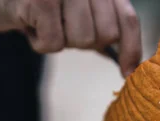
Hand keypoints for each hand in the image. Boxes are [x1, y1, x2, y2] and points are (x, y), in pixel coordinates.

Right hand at [0, 0, 141, 77]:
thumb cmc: (35, 6)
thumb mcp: (75, 9)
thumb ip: (102, 23)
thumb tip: (131, 67)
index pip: (126, 18)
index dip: (132, 49)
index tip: (128, 73)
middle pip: (105, 34)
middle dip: (82, 41)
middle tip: (58, 26)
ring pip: (81, 40)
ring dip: (58, 40)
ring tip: (42, 22)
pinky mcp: (42, 0)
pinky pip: (54, 44)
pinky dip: (39, 43)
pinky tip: (28, 24)